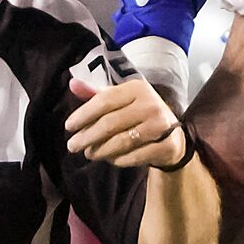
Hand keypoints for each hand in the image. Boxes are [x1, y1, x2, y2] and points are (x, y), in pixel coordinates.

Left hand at [66, 77, 187, 168]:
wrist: (174, 136)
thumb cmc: (139, 115)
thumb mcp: (120, 101)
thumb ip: (96, 94)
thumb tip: (72, 83)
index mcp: (137, 88)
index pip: (104, 100)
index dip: (83, 114)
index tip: (68, 127)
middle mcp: (150, 104)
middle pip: (110, 123)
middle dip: (87, 136)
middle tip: (72, 146)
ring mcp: (160, 125)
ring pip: (120, 142)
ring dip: (100, 151)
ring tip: (89, 154)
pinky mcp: (167, 145)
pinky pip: (134, 157)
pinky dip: (118, 160)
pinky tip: (111, 160)